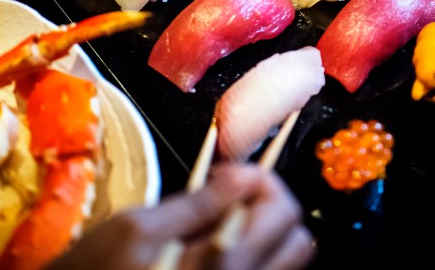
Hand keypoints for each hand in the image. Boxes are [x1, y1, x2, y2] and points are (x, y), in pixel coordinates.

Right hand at [47, 163, 315, 269]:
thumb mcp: (136, 229)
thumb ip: (197, 203)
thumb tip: (245, 174)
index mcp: (220, 262)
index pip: (281, 209)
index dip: (259, 177)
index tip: (226, 174)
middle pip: (299, 238)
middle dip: (271, 205)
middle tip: (232, 195)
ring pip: (289, 262)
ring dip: (266, 234)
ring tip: (225, 223)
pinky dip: (255, 257)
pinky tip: (220, 249)